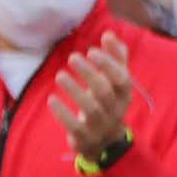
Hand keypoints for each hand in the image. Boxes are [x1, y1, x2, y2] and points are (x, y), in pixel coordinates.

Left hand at [53, 29, 135, 161]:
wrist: (105, 142)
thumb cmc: (108, 104)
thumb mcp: (114, 83)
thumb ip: (115, 59)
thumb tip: (110, 34)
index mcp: (124, 95)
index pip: (122, 79)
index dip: (108, 64)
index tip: (92, 50)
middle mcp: (115, 110)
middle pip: (104, 91)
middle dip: (89, 73)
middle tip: (72, 57)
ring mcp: (101, 126)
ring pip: (91, 108)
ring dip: (75, 90)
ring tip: (60, 75)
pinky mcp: (85, 138)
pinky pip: (75, 126)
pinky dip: (63, 113)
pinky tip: (52, 99)